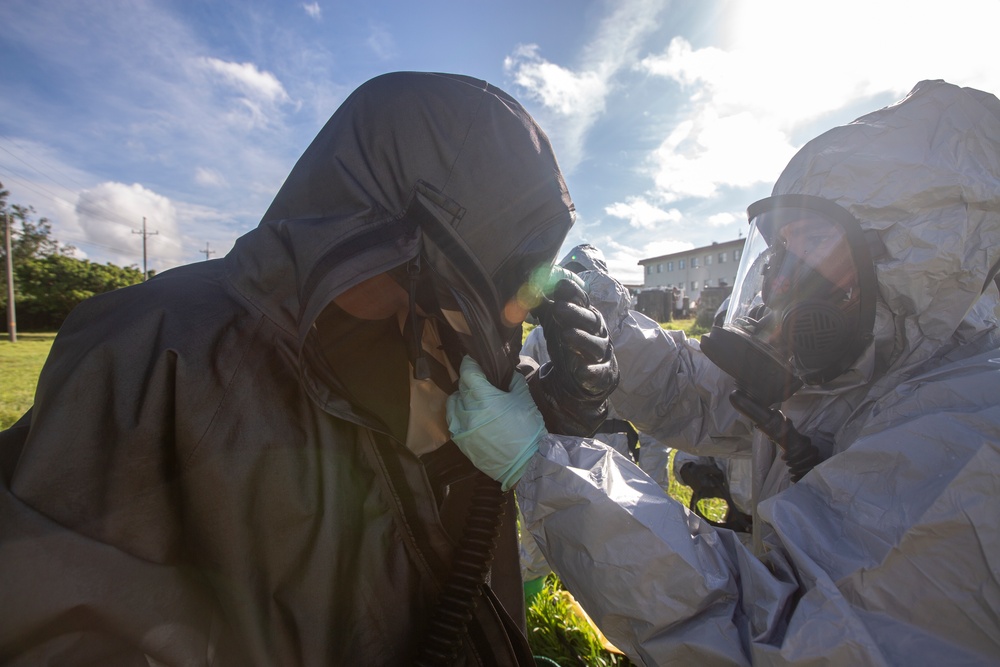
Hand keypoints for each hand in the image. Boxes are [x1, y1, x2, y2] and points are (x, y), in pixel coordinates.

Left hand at [446, 356, 546, 490]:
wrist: (527, 464)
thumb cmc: (527, 430)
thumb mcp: (525, 399)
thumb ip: (514, 381)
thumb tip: (507, 372)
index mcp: (483, 397)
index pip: (468, 372)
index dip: (469, 363)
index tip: (472, 360)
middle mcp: (467, 410)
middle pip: (461, 387)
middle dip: (469, 381)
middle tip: (480, 380)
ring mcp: (461, 427)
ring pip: (453, 404)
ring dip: (461, 398)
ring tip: (472, 399)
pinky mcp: (460, 442)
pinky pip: (453, 421)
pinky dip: (458, 414)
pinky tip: (469, 415)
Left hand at [530, 277, 618, 435]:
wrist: (585, 376)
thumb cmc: (570, 342)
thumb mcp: (556, 324)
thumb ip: (545, 306)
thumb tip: (528, 286)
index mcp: (587, 316)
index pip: (582, 301)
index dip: (573, 293)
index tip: (560, 285)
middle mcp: (597, 332)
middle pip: (589, 320)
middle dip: (574, 313)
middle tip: (557, 308)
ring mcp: (600, 353)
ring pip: (594, 345)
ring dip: (581, 339)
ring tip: (566, 335)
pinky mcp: (601, 374)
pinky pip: (597, 373)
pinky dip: (590, 372)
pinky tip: (580, 371)